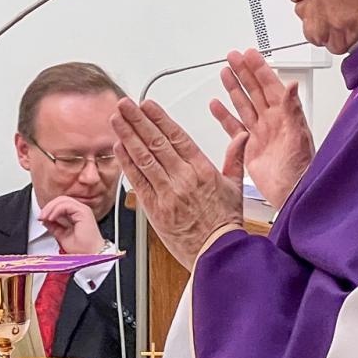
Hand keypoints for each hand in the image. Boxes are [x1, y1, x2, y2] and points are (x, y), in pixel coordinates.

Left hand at [38, 195, 106, 255]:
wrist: (91, 255)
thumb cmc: (83, 249)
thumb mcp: (62, 236)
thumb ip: (54, 227)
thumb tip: (45, 221)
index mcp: (77, 215)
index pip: (61, 204)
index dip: (49, 209)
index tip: (41, 218)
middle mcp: (80, 211)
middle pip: (61, 200)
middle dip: (48, 207)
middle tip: (41, 217)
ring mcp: (83, 210)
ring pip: (63, 200)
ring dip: (50, 208)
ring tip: (45, 217)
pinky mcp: (83, 212)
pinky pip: (66, 205)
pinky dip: (56, 210)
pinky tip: (51, 218)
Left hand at [111, 98, 246, 264]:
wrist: (217, 252)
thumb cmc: (225, 223)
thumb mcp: (235, 186)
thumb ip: (235, 157)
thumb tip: (241, 136)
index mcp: (202, 170)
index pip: (177, 136)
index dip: (159, 118)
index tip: (147, 104)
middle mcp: (183, 178)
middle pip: (156, 142)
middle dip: (138, 120)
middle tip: (125, 104)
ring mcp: (167, 193)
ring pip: (144, 158)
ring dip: (128, 136)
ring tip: (117, 120)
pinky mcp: (154, 209)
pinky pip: (137, 181)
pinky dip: (126, 163)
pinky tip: (118, 148)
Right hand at [209, 48, 314, 208]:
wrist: (291, 194)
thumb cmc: (301, 169)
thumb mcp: (298, 136)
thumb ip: (293, 109)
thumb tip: (292, 85)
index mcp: (284, 115)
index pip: (270, 85)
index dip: (259, 69)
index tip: (249, 54)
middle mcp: (271, 122)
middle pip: (254, 90)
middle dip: (244, 72)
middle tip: (233, 57)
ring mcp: (259, 133)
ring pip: (243, 105)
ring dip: (234, 89)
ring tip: (225, 73)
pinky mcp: (247, 147)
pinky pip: (233, 127)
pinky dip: (224, 116)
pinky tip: (217, 105)